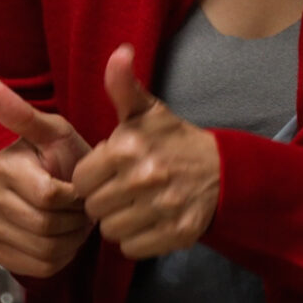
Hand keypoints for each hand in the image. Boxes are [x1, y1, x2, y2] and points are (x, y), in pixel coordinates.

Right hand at [0, 76, 95, 276]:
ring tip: (72, 223)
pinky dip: (58, 258)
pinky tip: (61, 239)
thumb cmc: (61, 159)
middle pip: (46, 226)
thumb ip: (25, 114)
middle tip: (81, 209)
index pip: (49, 197)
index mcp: (1, 167)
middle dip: (75, 221)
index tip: (81, 187)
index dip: (76, 198)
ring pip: (44, 250)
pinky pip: (36, 268)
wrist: (55, 189)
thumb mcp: (53, 132)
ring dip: (69, 240)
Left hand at [74, 45, 221, 259]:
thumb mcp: (145, 111)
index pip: (80, 180)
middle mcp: (145, 177)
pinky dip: (137, 239)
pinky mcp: (177, 234)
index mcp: (128, 147)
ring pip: (111, 231)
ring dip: (118, 222)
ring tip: (134, 206)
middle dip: (103, 201)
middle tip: (121, 190)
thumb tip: (120, 53)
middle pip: (93, 208)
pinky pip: (132, 249)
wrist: (222, 171)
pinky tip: (148, 221)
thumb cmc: (171, 140)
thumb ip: (122, 85)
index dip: (90, 179)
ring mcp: (163, 208)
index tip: (106, 173)